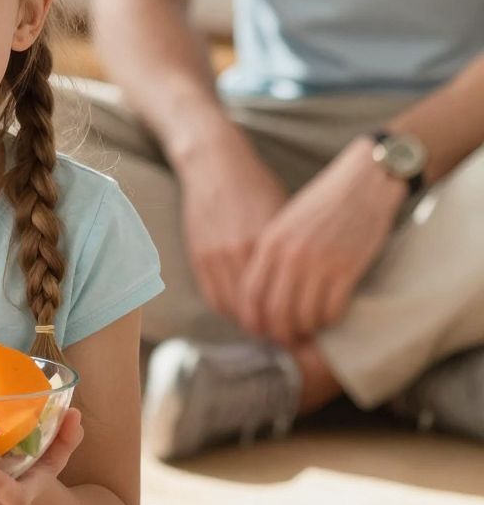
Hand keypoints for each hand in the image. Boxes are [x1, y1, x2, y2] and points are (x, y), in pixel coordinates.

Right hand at [179, 136, 288, 324]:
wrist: (215, 164)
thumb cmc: (257, 186)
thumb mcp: (283, 215)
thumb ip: (290, 252)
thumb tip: (306, 287)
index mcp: (268, 242)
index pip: (281, 298)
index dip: (293, 322)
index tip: (305, 334)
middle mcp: (241, 252)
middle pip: (257, 310)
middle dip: (273, 330)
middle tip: (288, 341)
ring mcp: (216, 255)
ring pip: (234, 308)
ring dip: (250, 323)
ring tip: (267, 330)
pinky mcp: (198, 255)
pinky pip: (213, 297)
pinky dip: (229, 310)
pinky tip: (242, 311)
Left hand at [237, 139, 403, 346]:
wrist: (365, 181)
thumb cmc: (325, 201)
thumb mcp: (287, 221)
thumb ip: (272, 253)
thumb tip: (263, 292)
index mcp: (270, 242)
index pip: (250, 295)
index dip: (254, 320)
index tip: (261, 330)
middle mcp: (290, 256)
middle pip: (275, 313)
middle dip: (280, 333)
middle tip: (288, 339)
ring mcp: (319, 264)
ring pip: (304, 317)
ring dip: (307, 330)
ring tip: (311, 330)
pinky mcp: (347, 270)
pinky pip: (332, 311)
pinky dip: (330, 321)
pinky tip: (332, 317)